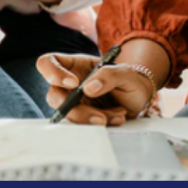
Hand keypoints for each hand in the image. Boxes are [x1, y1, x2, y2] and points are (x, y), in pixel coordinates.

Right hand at [37, 53, 156, 125]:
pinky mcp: (82, 117)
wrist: (140, 99)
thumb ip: (109, 75)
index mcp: (73, 65)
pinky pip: (83, 124)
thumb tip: (88, 88)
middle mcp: (68, 84)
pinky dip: (102, 124)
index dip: (52, 73)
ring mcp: (74, 102)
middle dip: (75, 110)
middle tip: (98, 117)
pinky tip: (117, 117)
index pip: (47, 63)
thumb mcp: (125, 73)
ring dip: (92, 119)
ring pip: (68, 114)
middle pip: (54, 95)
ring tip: (117, 114)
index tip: (74, 84)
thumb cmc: (129, 80)